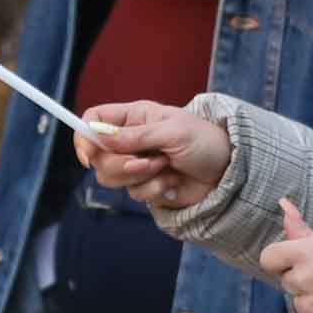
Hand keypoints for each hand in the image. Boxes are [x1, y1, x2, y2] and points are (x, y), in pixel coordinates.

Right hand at [79, 99, 229, 208]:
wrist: (228, 172)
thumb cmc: (205, 142)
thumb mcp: (172, 132)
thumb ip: (135, 137)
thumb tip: (99, 137)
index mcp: (134, 117)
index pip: (94, 120)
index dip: (84, 135)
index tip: (89, 155)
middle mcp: (130, 140)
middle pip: (98, 156)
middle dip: (121, 164)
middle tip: (148, 163)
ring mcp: (136, 165)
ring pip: (111, 178)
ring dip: (141, 177)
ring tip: (166, 168)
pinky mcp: (146, 186)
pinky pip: (134, 194)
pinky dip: (154, 189)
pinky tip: (173, 182)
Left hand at [258, 198, 312, 312]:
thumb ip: (302, 228)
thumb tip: (282, 203)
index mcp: (305, 253)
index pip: (270, 257)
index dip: (282, 260)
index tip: (298, 260)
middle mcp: (303, 280)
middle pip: (288, 281)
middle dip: (304, 279)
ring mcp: (310, 306)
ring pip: (299, 304)